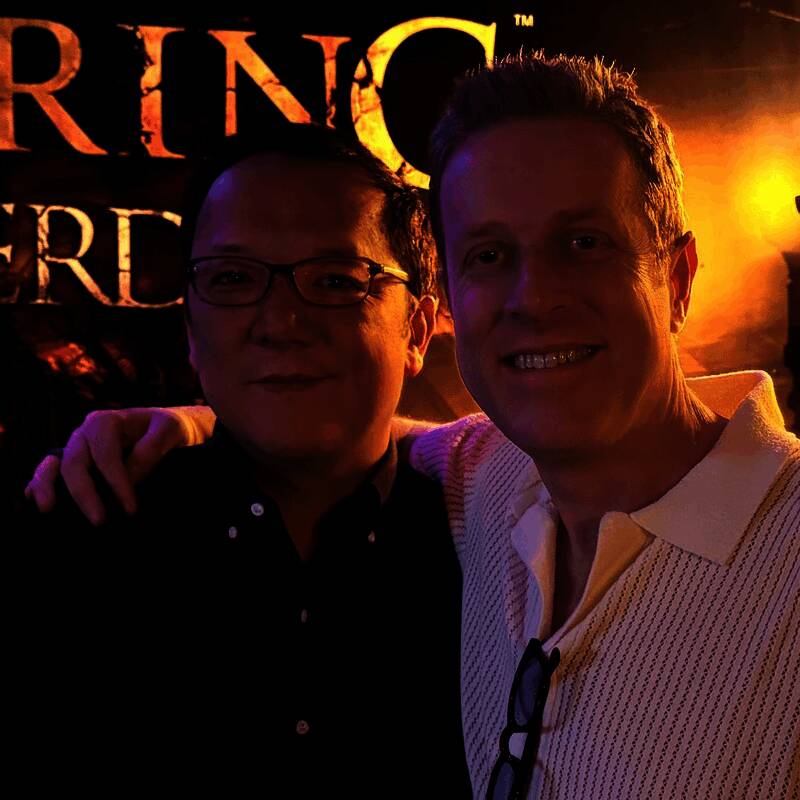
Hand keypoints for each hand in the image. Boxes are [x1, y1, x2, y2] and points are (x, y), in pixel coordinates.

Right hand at [24, 407, 191, 525]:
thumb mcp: (169, 430)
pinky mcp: (72, 464)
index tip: (131, 509)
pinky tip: (37, 505)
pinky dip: (39, 488)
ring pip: (52, 467)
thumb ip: (150, 450)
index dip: (117, 483)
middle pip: (74, 464)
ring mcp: (74, 450)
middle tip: (99, 522)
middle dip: (84, 494)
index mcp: (104, 422)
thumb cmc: (166, 428)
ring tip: (48, 510)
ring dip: (46, 488)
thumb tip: (130, 479)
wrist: (162, 429)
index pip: (105, 456)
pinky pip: (49, 475)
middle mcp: (83, 435)